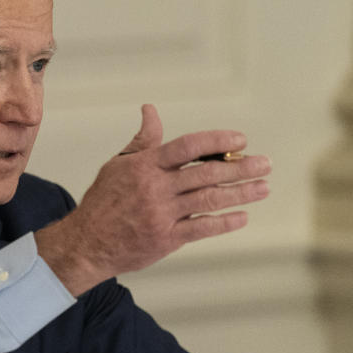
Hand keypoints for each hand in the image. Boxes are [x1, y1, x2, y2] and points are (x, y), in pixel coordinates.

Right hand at [36, 104, 270, 295]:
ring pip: (209, 200)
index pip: (188, 146)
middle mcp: (156, 188)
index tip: (241, 139)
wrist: (87, 243)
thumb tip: (150, 110)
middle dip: (241, 167)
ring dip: (241, 193)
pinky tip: (243, 217)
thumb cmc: (104, 201)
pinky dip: (224, 223)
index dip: (217, 140)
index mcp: (146, 166)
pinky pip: (201, 229)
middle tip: (265, 163)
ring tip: (264, 188)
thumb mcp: (118, 165)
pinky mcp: (166, 239)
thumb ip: (142, 140)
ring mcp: (162, 214)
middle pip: (207, 173)